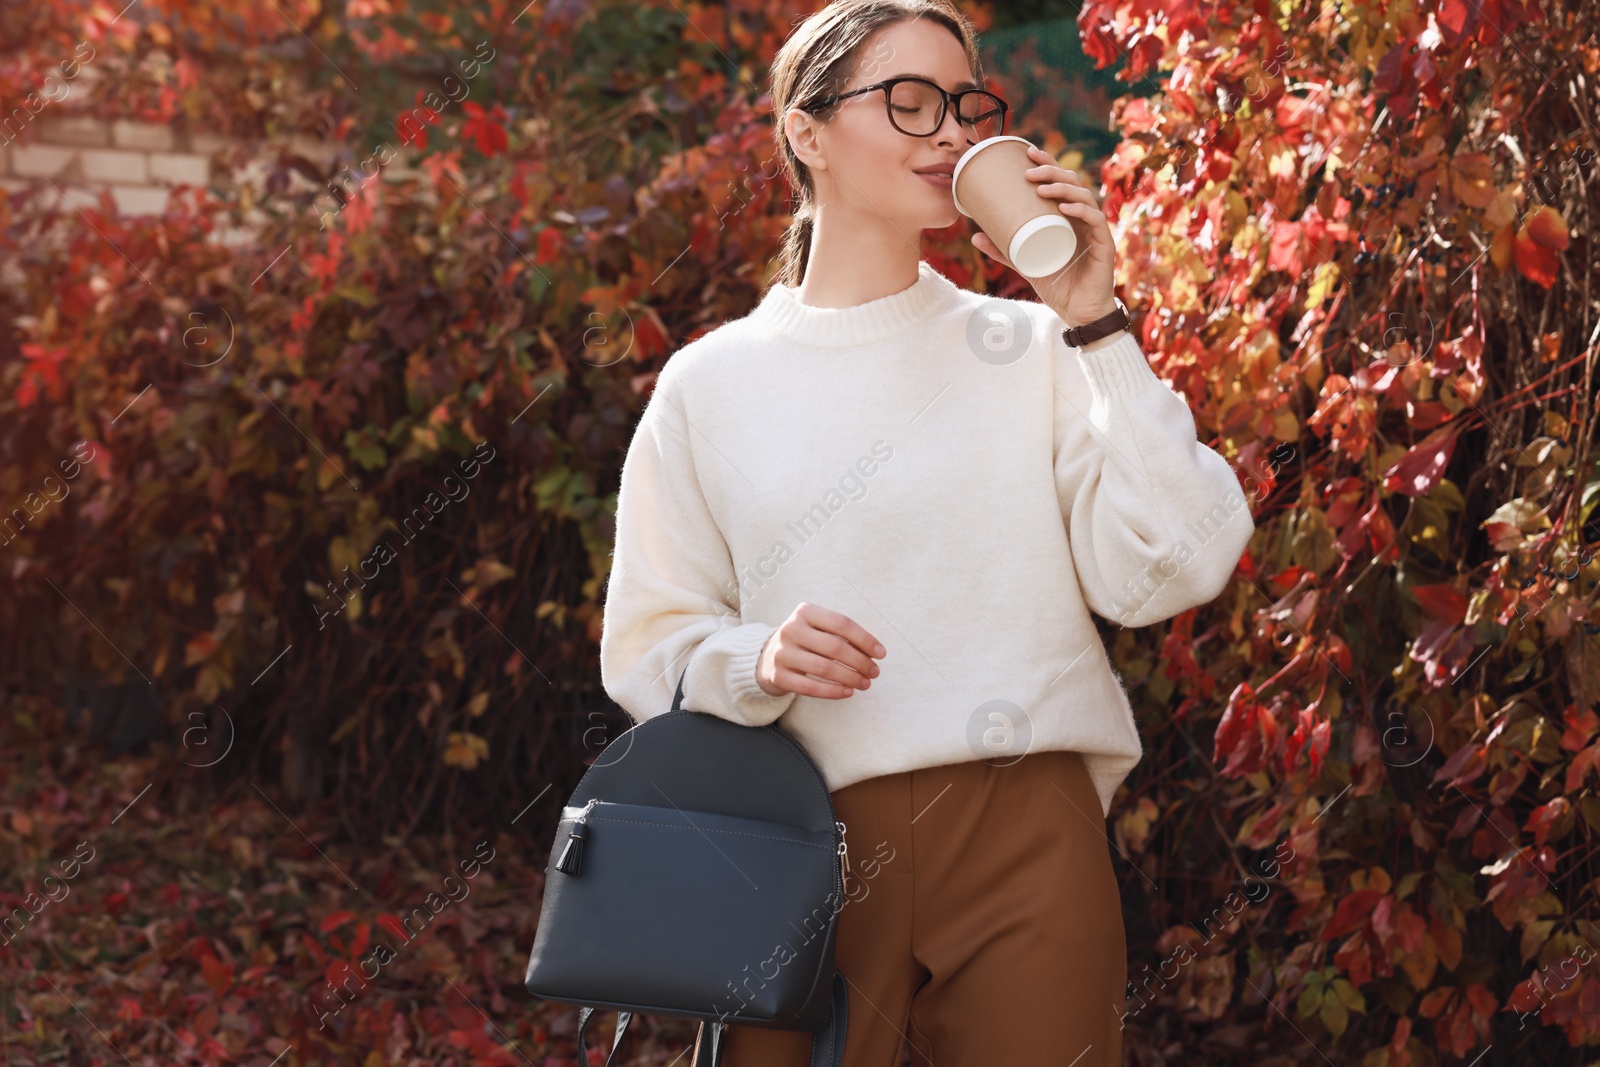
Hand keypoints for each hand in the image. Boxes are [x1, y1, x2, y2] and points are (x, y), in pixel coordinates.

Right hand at [756, 602, 884, 698]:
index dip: (865, 639)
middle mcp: (791, 629)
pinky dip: (833, 691)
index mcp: (805, 612)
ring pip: (824, 668)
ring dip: (850, 677)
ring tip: (865, 683)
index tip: (880, 654)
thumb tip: (874, 652)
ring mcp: (782, 653)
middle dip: (860, 661)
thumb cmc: (803, 642)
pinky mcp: (778, 675)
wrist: (766, 658)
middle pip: (835, 647)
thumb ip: (840, 635)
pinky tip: (847, 692)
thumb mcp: (816, 628)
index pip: (841, 624)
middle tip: (874, 672)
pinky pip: (810, 687)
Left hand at [970, 144, 1119, 327]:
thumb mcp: (1024, 263)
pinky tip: (1065, 207)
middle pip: (1073, 183)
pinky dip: (1081, 211)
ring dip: (1063, 188)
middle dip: (1052, 171)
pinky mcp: (1105, 245)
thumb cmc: (1056, 285)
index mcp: (1069, 216)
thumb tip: (973, 235)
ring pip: (1084, 197)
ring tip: (1041, 188)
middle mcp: (1084, 218)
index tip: (1028, 152)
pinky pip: (1096, 221)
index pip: (1061, 181)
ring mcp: (1095, 230)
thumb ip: (1002, 249)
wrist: (1078, 313)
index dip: (1048, 163)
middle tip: (1029, 171)